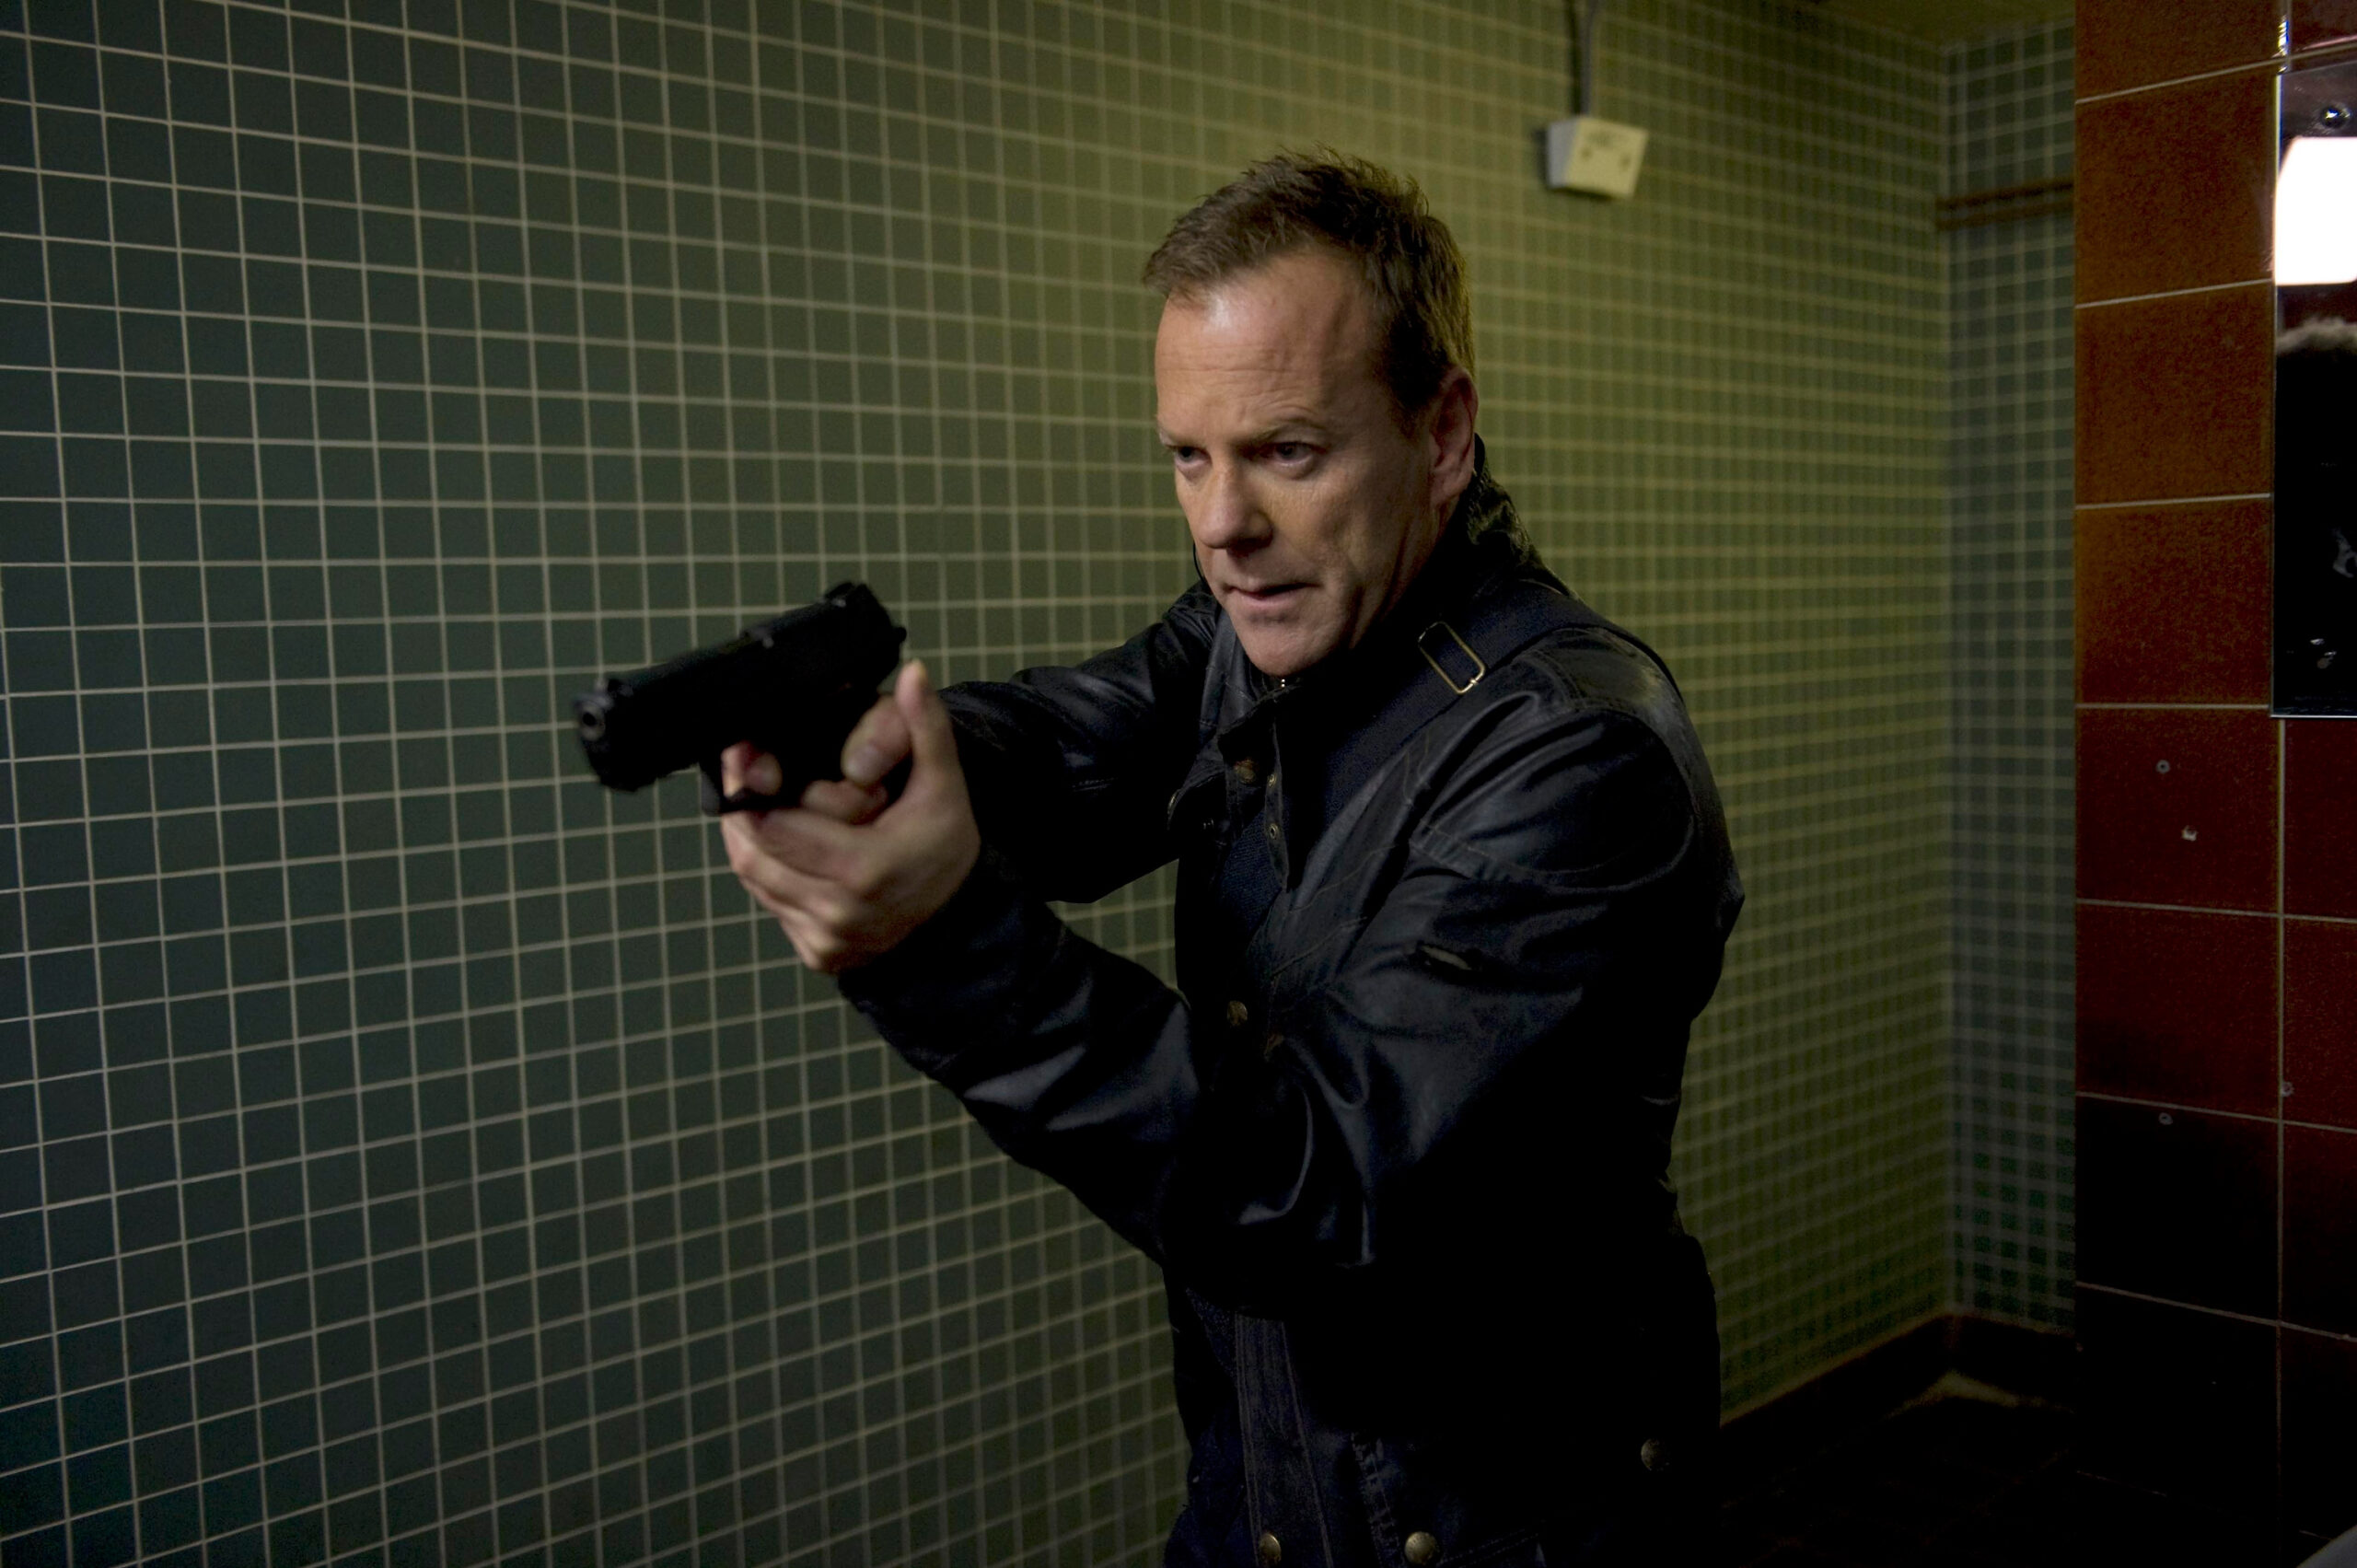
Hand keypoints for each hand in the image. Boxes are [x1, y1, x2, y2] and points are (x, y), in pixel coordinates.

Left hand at [720, 661, 979, 972]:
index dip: (751, 790)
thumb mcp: (943, 785)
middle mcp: (838, 911)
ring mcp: (825, 938)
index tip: (744, 755)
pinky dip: (768, 871)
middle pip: (754, 854)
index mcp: (864, 869)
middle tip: (743, 771)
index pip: (776, 829)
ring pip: (755, 880)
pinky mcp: (817, 954)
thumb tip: (913, 675)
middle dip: (743, 811)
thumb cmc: (945, 847)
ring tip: (755, 801)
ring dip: (749, 840)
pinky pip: (771, 904)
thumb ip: (925, 728)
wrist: (960, 918)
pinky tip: (782, 844)